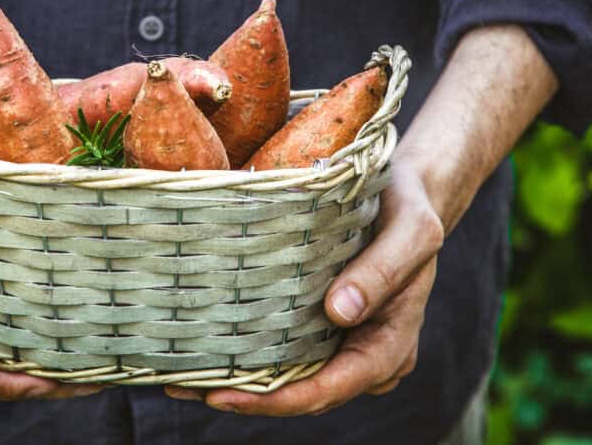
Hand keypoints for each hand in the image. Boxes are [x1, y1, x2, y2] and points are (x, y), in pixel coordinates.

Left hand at [165, 158, 442, 414]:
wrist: (410, 190)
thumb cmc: (412, 206)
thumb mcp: (411, 231)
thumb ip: (382, 271)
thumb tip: (339, 312)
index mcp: (391, 345)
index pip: (330, 388)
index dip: (276, 400)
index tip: (225, 395)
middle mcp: (366, 355)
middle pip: (302, 392)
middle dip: (245, 397)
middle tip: (182, 387)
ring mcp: (345, 342)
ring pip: (290, 376)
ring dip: (240, 380)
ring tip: (180, 376)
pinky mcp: (325, 323)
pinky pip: (287, 348)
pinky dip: (249, 352)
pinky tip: (207, 345)